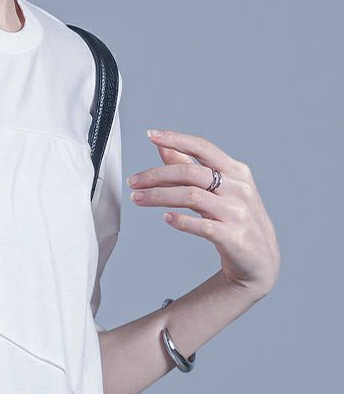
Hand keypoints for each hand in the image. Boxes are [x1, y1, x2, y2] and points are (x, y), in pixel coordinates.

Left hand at [126, 129, 280, 300]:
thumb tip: (164, 146)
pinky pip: (202, 226)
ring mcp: (237, 213)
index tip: (151, 135)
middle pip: (191, 172)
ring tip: (137, 199)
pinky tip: (166, 219)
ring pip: (191, 196)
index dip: (176, 139)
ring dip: (159, 196)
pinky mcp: (233, 237)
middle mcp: (239, 188)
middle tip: (133, 181)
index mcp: (236, 171)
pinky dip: (181, 221)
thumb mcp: (218, 188)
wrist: (260, 259)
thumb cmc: (235, 217)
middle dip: (156, 175)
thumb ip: (190, 167)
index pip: (203, 147)